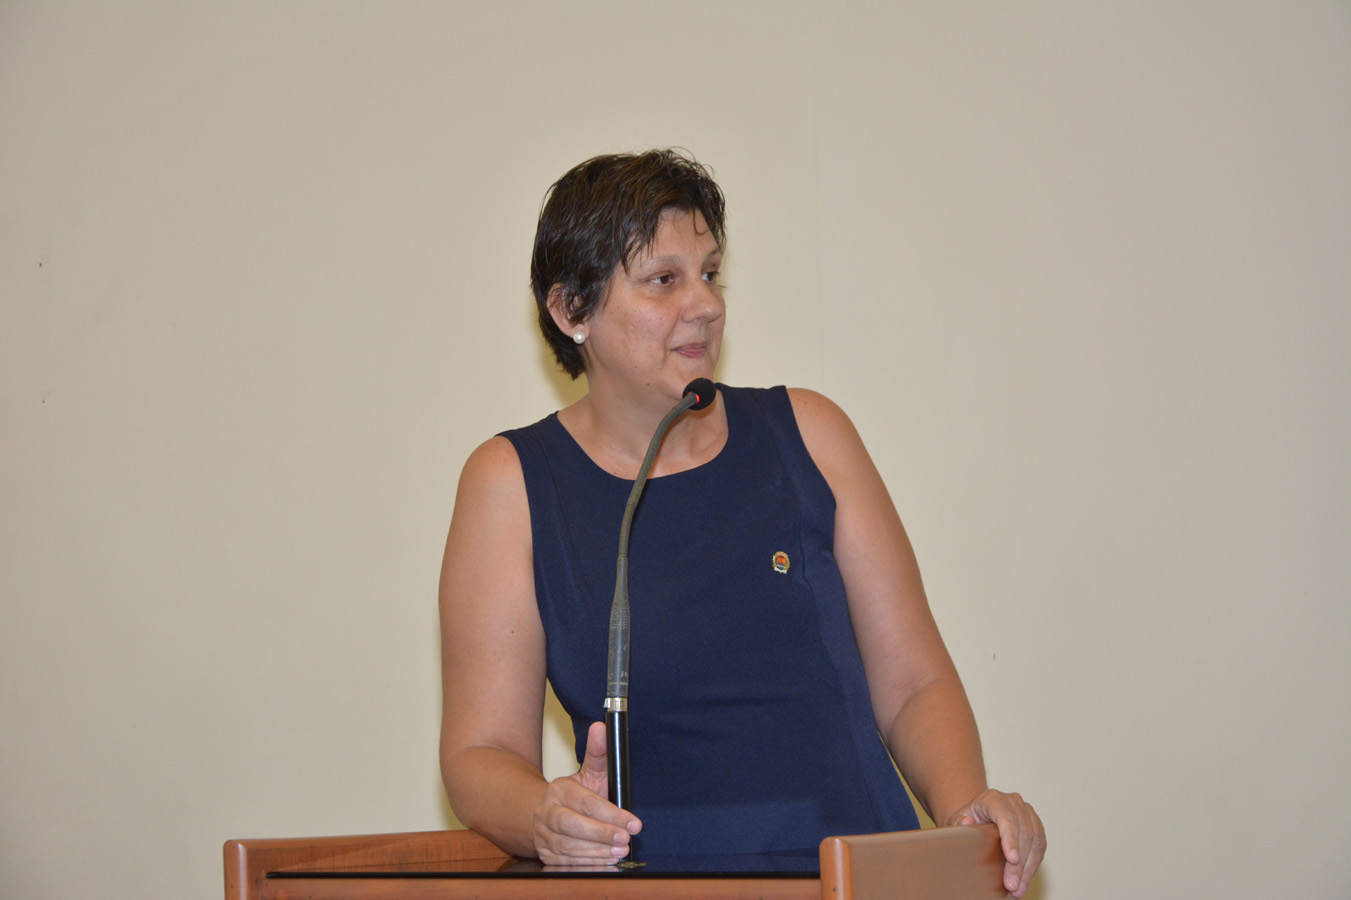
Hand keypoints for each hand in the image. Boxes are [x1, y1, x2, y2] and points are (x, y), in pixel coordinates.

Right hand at [531, 721, 641, 864]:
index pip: (586, 802)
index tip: (633, 823)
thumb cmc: (574, 795)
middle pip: (573, 825)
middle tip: (625, 840)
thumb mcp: (588, 773)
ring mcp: (544, 835)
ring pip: (568, 846)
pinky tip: (605, 863)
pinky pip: (566, 863)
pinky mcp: (546, 854)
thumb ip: (598, 753)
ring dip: (596, 852)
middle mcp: (548, 812)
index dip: (611, 814)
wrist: (542, 814)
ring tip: (619, 852)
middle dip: (602, 834)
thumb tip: (602, 727)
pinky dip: (587, 864)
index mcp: (560, 790)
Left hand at [945, 789, 1044, 897]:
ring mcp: (1027, 813)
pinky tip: (1024, 881)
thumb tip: (968, 822)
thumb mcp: (955, 820)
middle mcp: (1013, 802)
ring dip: (1028, 868)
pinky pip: (1040, 847)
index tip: (1012, 859)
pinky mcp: (1036, 825)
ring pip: (1035, 841)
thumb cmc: (965, 820)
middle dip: (1019, 863)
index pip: (1006, 817)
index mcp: (993, 799)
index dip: (1011, 839)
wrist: (975, 816)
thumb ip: (958, 822)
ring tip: (1018, 889)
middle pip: (1023, 832)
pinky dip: (1033, 866)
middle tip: (1011, 885)